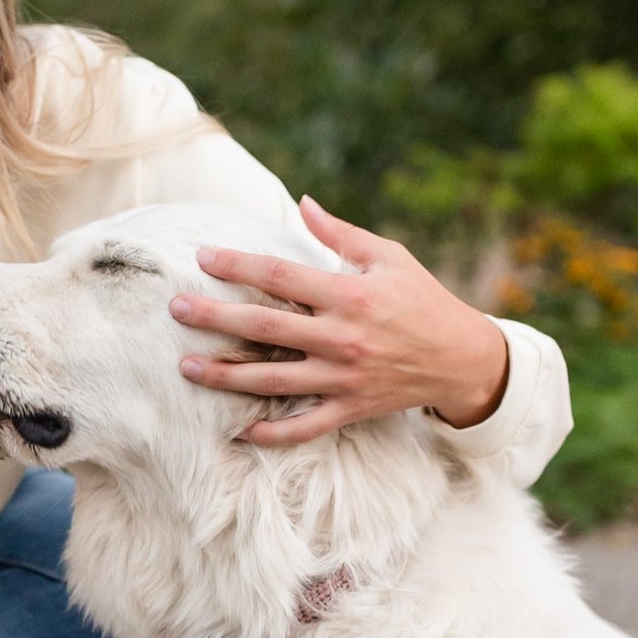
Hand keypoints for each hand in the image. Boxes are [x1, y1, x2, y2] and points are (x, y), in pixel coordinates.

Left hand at [169, 194, 509, 447]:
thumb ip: (341, 234)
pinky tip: (237, 431)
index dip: (238, 264)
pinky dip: (271, 434)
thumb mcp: (389, 257)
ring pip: (273, 381)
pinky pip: (303, 428)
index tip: (203, 256)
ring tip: (186, 366)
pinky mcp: (350, 409)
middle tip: (176, 309)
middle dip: (214, 318)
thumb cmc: (422, 299)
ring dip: (226, 376)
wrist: (461, 358)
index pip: (280, 277)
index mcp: (349, 296)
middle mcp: (341, 338)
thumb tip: (302, 203)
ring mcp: (343, 379)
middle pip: (264, 328)